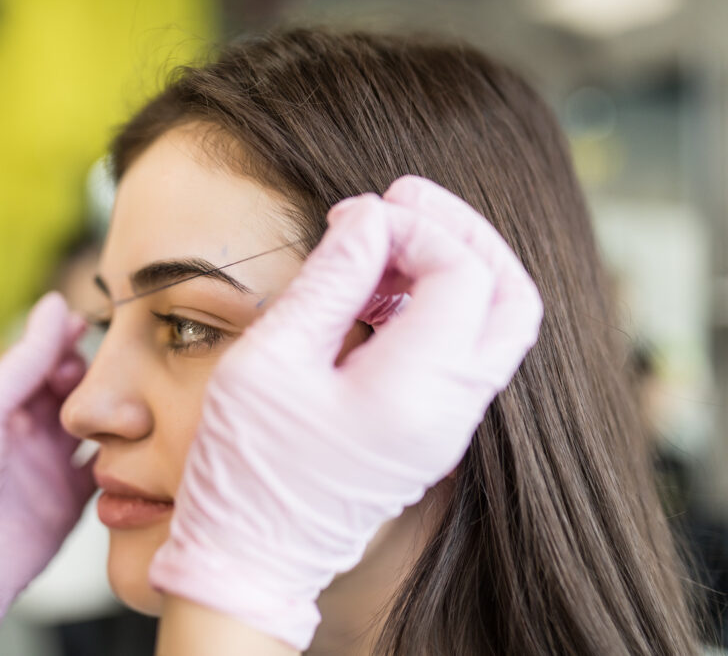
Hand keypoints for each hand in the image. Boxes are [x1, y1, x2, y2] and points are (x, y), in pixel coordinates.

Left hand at [0, 292, 96, 654]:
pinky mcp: (71, 503)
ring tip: (125, 398)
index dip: (64, 344)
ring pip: (94, 427)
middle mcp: (26, 436)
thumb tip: (54, 306)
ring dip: (110, 412)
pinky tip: (132, 437)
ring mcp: (51, 469)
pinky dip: (121, 453)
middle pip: (71, 392)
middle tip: (107, 369)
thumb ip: (23, 361)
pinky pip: (105, 470)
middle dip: (91, 376)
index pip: (39, 364)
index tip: (90, 325)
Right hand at [149, 175, 543, 650]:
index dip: (417, 226)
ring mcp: (449, 426)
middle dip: (462, 232)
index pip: (461, 272)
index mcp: (413, 390)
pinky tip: (382, 289)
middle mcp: (450, 410)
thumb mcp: (270, 359)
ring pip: (497, 322)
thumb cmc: (245, 465)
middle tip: (403, 199)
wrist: (251, 557)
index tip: (356, 216)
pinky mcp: (433, 431)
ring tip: (386, 239)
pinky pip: (465, 350)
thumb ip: (330, 280)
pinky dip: (438, 304)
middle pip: (510, 294)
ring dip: (454, 265)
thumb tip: (369, 218)